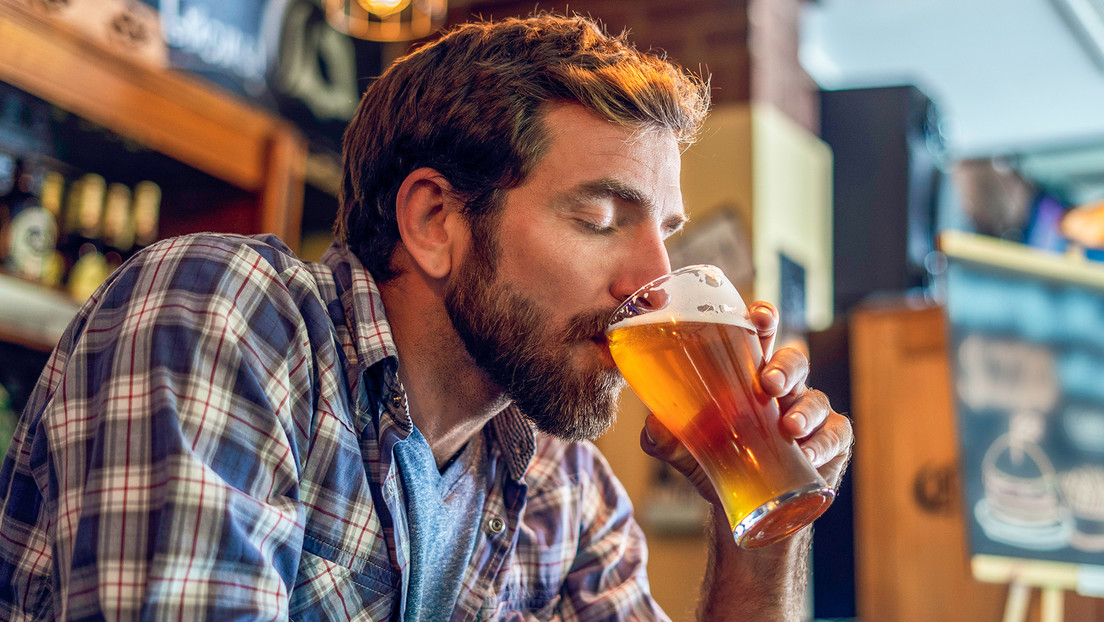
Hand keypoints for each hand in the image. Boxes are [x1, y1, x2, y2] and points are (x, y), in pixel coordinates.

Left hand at [639, 301, 853, 500]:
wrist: (744, 507)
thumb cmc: (717, 460)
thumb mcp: (685, 449)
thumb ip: (665, 438)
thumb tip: (654, 426)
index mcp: (747, 375)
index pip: (758, 337)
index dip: (763, 320)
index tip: (759, 317)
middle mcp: (782, 388)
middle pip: (793, 361)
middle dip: (785, 365)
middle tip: (769, 382)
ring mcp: (809, 414)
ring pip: (816, 399)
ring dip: (805, 410)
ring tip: (789, 427)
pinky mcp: (829, 443)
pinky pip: (835, 434)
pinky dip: (824, 443)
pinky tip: (808, 454)